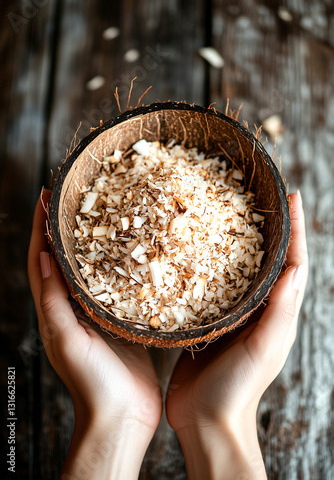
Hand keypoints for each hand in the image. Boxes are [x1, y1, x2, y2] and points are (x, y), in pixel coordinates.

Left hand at [28, 189, 161, 479]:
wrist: (122, 416)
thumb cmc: (93, 384)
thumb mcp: (68, 341)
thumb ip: (54, 303)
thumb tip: (43, 259)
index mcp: (55, 311)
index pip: (41, 260)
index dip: (41, 228)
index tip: (45, 197)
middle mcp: (72, 308)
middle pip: (62, 258)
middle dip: (63, 227)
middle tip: (72, 197)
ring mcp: (96, 313)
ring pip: (89, 268)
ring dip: (89, 240)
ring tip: (101, 213)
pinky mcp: (118, 320)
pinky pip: (114, 285)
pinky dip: (115, 263)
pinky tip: (131, 250)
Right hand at [166, 192, 307, 479]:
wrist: (206, 419)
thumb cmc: (238, 388)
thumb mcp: (264, 348)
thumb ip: (279, 310)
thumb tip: (296, 267)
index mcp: (277, 314)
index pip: (293, 264)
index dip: (294, 230)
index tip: (292, 197)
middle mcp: (258, 309)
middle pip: (270, 260)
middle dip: (271, 228)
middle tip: (262, 197)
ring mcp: (233, 313)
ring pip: (241, 268)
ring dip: (242, 241)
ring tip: (231, 213)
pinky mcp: (209, 319)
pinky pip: (213, 284)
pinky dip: (213, 263)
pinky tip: (199, 250)